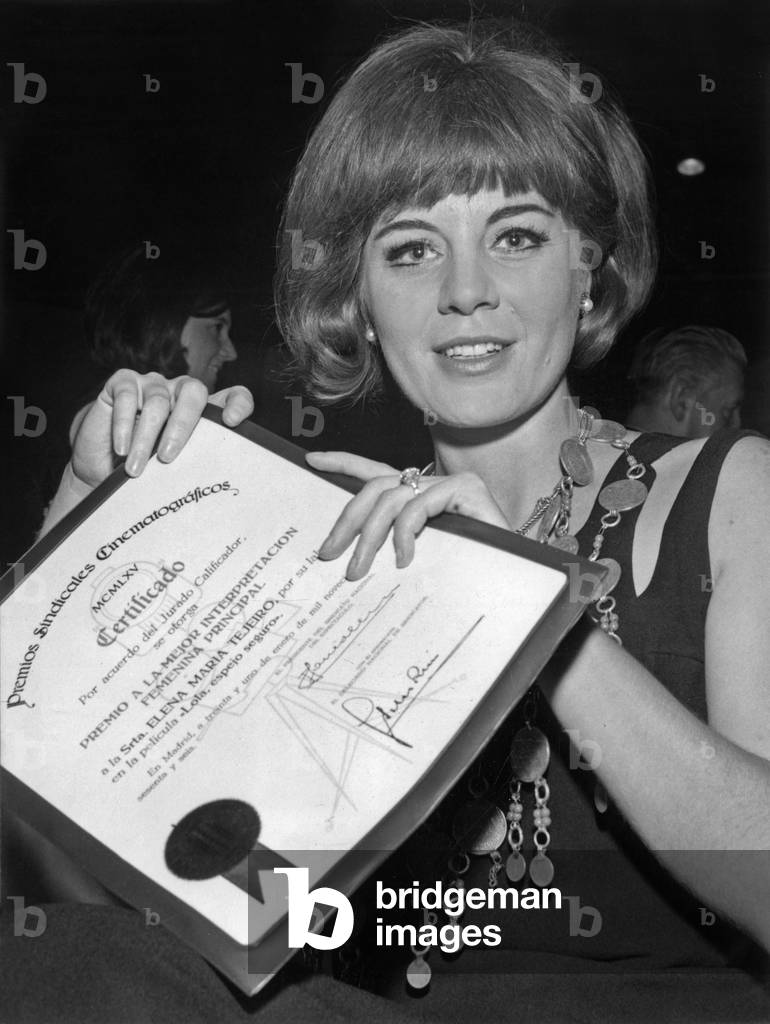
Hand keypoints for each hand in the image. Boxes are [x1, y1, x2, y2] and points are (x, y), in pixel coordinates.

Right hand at [71, 370, 253, 488]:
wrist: (101, 467)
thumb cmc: (146, 470)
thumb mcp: (174, 472)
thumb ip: (194, 467)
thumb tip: (209, 490)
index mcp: (202, 412)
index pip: (232, 396)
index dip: (238, 403)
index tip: (232, 422)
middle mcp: (180, 392)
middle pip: (194, 393)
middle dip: (183, 425)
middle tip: (168, 458)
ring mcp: (153, 384)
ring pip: (157, 401)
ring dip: (145, 438)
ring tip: (136, 469)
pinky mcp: (123, 383)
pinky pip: (127, 396)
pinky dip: (123, 425)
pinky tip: (121, 448)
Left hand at [306, 451, 509, 579]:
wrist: (518, 580)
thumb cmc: (471, 573)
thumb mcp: (420, 560)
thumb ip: (392, 549)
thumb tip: (351, 559)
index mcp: (418, 497)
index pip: (374, 472)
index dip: (343, 463)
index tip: (312, 461)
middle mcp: (432, 484)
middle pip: (374, 488)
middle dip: (346, 521)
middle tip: (328, 553)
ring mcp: (450, 483)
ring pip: (390, 499)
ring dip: (368, 537)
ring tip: (360, 570)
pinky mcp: (466, 489)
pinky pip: (418, 506)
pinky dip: (405, 533)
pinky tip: (404, 559)